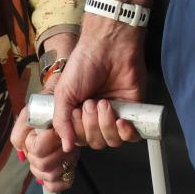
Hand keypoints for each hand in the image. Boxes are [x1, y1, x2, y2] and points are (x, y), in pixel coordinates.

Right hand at [9, 21, 145, 192]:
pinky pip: (131, 136)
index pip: (78, 139)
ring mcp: (115, 115)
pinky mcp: (133, 111)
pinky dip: (126, 132)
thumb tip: (65, 147)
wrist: (108, 47)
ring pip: (112, 141)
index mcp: (78, 114)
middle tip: (91, 102)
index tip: (75, 113)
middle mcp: (96, 117)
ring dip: (106, 124)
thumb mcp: (63, 93)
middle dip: (91, 124)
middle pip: (95, 142)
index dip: (77, 132)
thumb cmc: (84, 64)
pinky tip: (121, 120)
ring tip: (104, 103)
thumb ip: (61, 122)